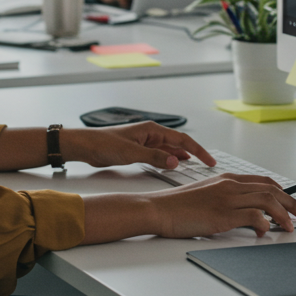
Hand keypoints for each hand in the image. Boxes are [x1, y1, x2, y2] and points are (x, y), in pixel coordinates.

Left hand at [61, 122, 215, 169]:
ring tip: (196, 165)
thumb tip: (176, 161)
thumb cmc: (104, 144)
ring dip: (183, 156)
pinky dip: (170, 159)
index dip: (198, 150)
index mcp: (152, 129)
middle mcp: (151, 134)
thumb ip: (155, 157)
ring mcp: (145, 142)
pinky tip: (175, 165)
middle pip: (179, 143)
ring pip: (170, 149)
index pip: (182, 139)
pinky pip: (161, 154)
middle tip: (208, 164)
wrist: (86, 146)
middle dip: (194, 153)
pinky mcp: (139, 150)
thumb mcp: (132, 153)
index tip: (209, 160)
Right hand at [149, 174, 295, 236]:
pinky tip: (265, 231)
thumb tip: (249, 215)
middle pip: (271, 189)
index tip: (293, 203)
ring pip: (267, 200)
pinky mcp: (222, 214)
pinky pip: (253, 216)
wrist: (159, 209)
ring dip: (283, 214)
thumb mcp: (207, 196)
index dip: (283, 192)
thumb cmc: (179, 205)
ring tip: (290, 226)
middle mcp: (229, 185)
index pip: (263, 181)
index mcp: (226, 178)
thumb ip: (228, 200)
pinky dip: (264, 224)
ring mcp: (226, 198)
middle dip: (292, 203)